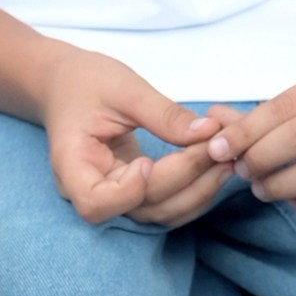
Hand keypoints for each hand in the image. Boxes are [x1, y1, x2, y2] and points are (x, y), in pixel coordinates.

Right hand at [35, 48, 236, 227]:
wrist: (67, 85)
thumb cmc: (85, 82)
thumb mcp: (123, 88)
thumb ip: (163, 114)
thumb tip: (209, 132)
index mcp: (71, 165)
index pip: (95, 203)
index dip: (129, 191)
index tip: (148, 159)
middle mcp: (90, 190)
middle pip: (140, 207)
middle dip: (184, 180)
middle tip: (219, 148)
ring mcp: (114, 195)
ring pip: (160, 213)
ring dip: (198, 191)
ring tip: (227, 159)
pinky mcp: (134, 192)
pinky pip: (166, 204)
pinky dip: (195, 190)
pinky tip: (217, 166)